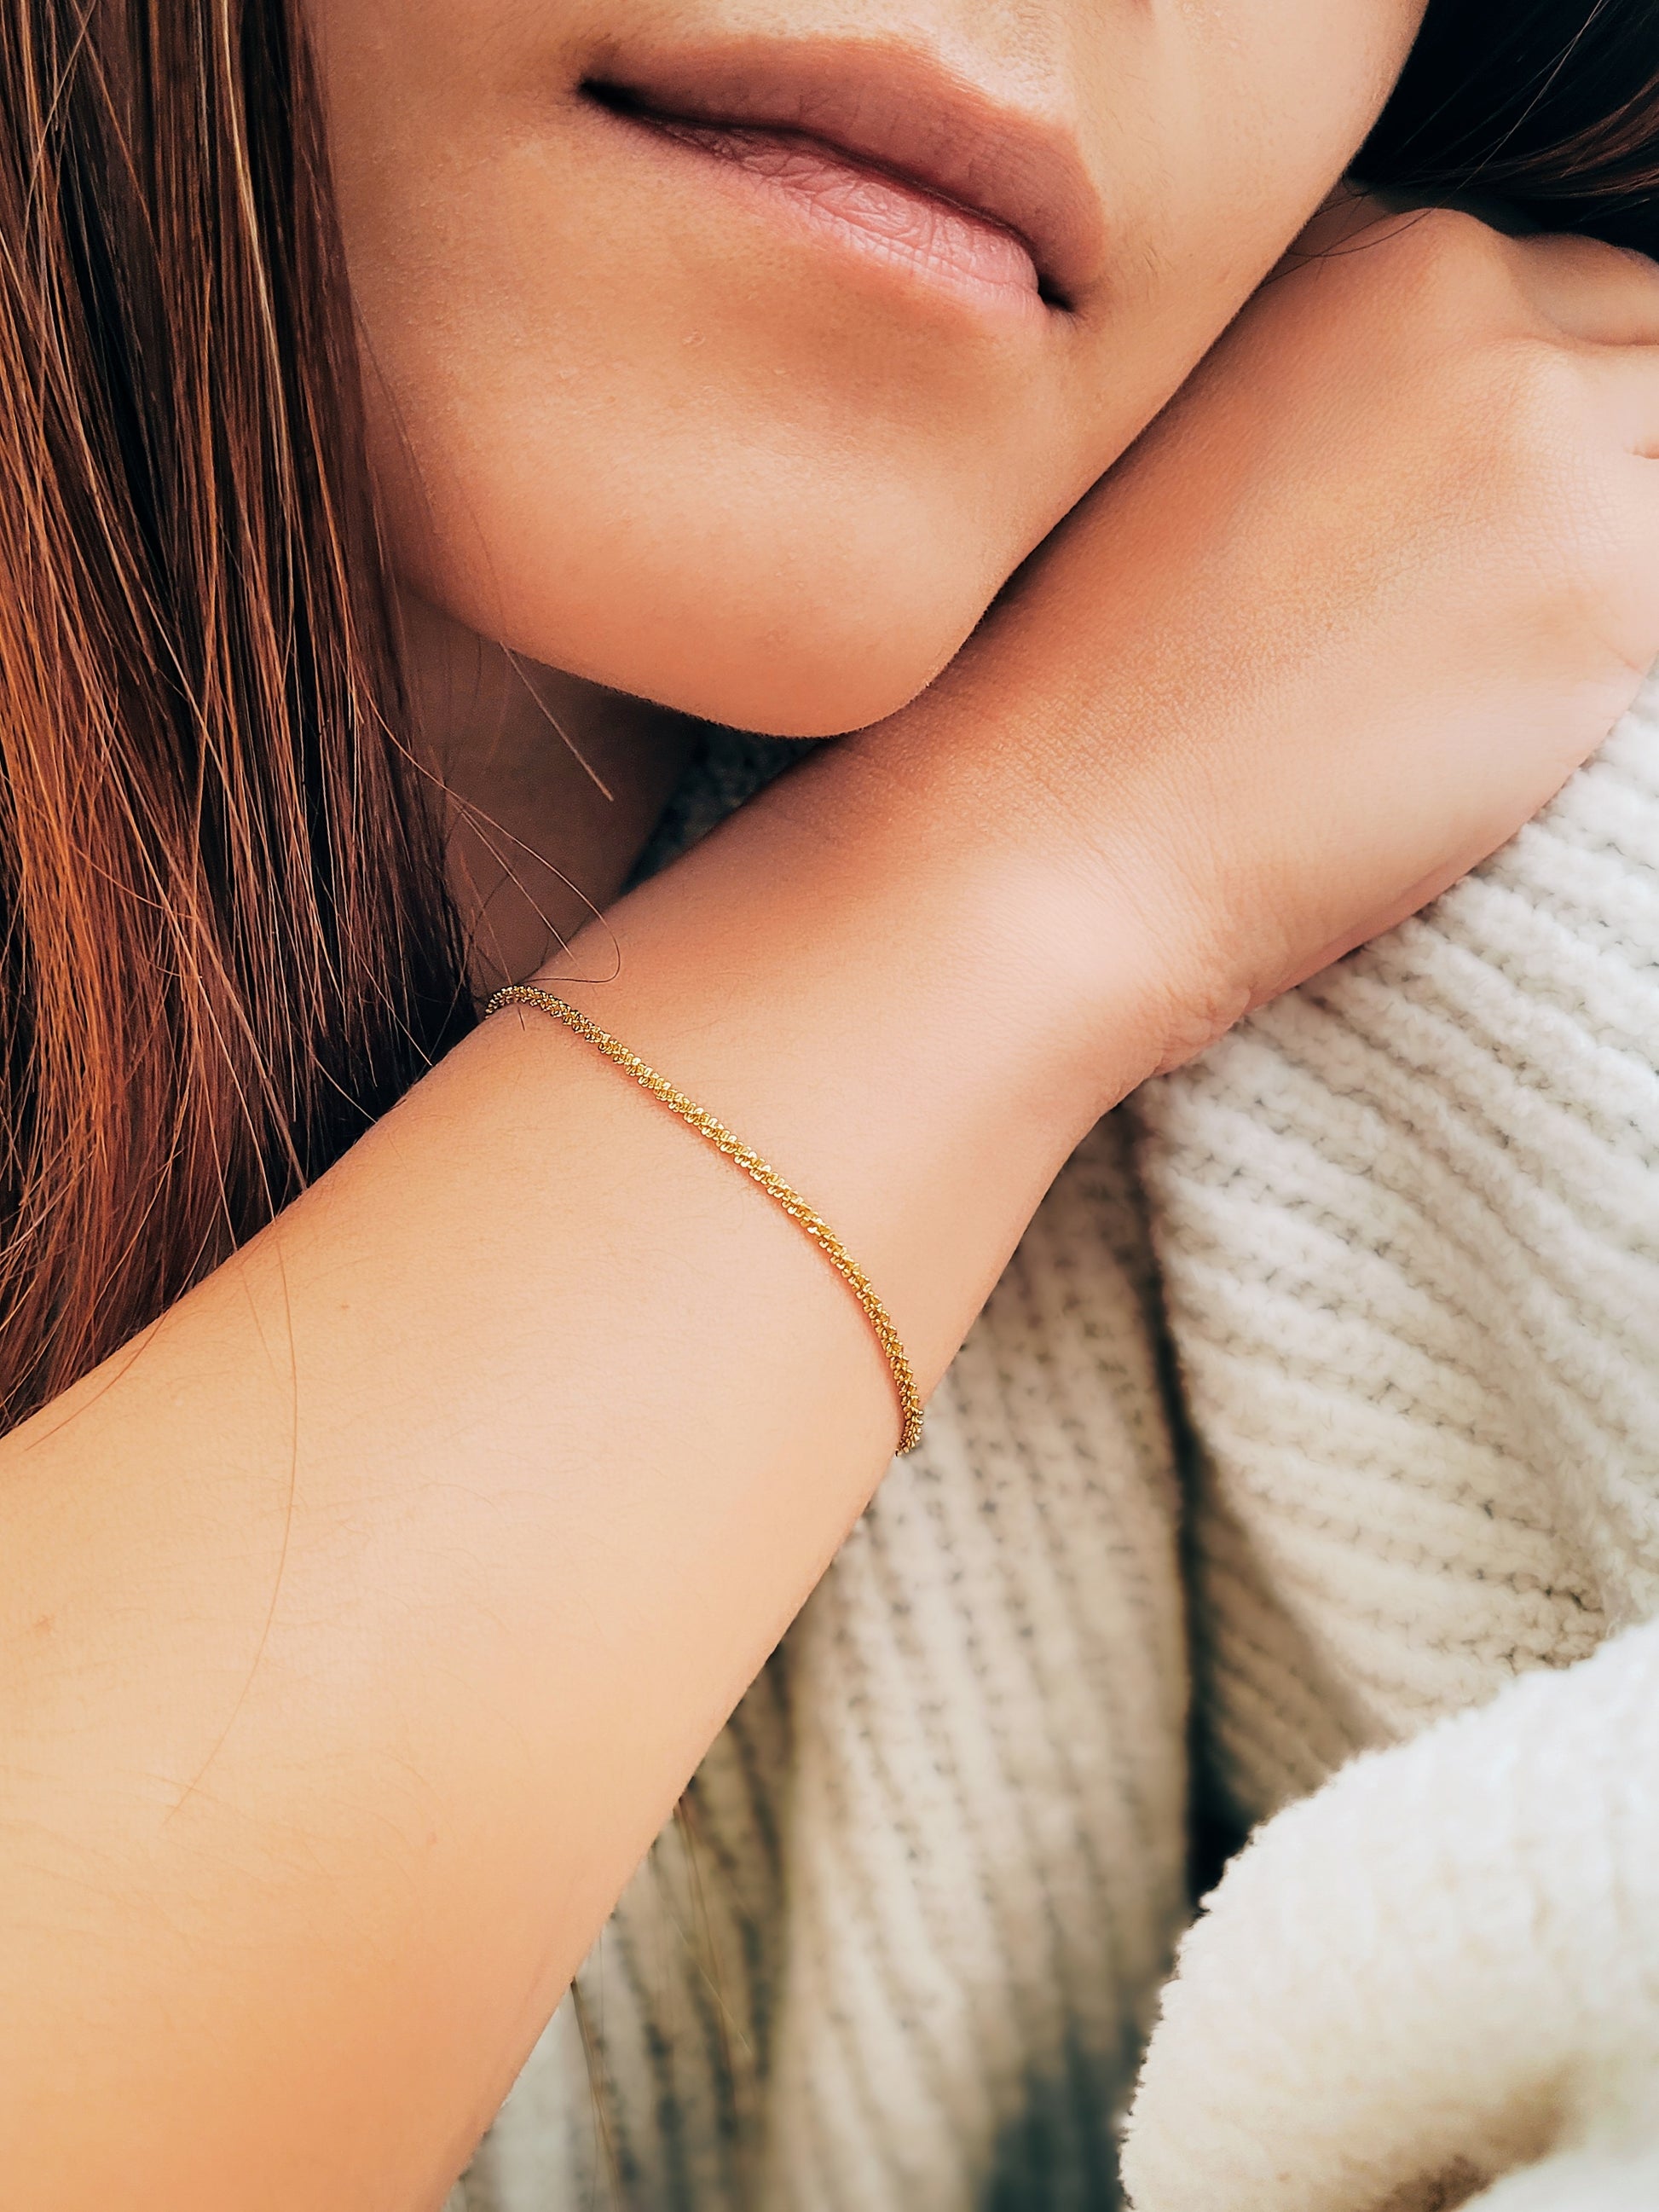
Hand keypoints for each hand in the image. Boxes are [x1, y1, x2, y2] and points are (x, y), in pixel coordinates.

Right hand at [883, 200, 1658, 1075]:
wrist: (1071, 822)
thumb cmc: (1104, 660)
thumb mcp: (1207, 420)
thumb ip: (1359, 357)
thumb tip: (1481, 380)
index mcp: (1388, 256)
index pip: (1568, 290)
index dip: (1538, 401)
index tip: (1478, 502)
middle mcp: (1487, 323)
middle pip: (1649, 352)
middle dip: (1604, 453)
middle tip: (1497, 582)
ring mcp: (1556, 456)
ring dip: (1615, 542)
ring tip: (1495, 642)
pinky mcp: (1609, 601)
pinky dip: (1620, 632)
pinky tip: (1509, 697)